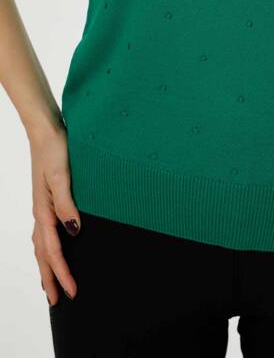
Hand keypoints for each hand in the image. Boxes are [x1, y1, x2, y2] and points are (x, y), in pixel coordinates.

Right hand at [28, 123, 80, 305]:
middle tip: (58, 301)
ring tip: (51, 283)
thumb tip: (74, 232)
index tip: (72, 292)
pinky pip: (43, 232)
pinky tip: (52, 248)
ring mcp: (41, 207)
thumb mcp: (62, 176)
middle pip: (42, 254)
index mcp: (43, 211)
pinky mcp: (46, 200)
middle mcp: (40, 213)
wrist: (46, 131)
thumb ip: (66, 204)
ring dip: (46, 266)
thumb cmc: (55, 150)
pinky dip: (45, 248)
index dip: (63, 273)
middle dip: (50, 278)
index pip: (53, 251)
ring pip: (40, 245)